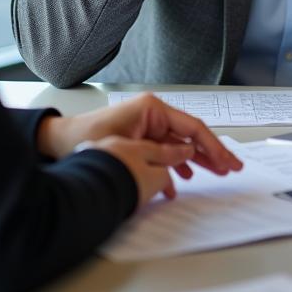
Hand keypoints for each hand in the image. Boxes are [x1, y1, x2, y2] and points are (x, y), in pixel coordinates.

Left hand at [37, 92, 242, 179]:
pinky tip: (179, 182)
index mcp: (153, 108)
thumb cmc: (87, 138)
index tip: (227, 160)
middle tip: (231, 168)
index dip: (213, 145)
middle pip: (190, 135)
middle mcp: (153, 114)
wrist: (59, 143)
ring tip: (213, 175)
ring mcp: (148, 126)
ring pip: (180, 145)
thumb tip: (189, 156)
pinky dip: (173, 166)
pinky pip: (165, 152)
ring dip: (195, 161)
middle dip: (211, 153)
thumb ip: (162, 152)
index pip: (192, 127)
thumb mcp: (129, 146)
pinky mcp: (141, 138)